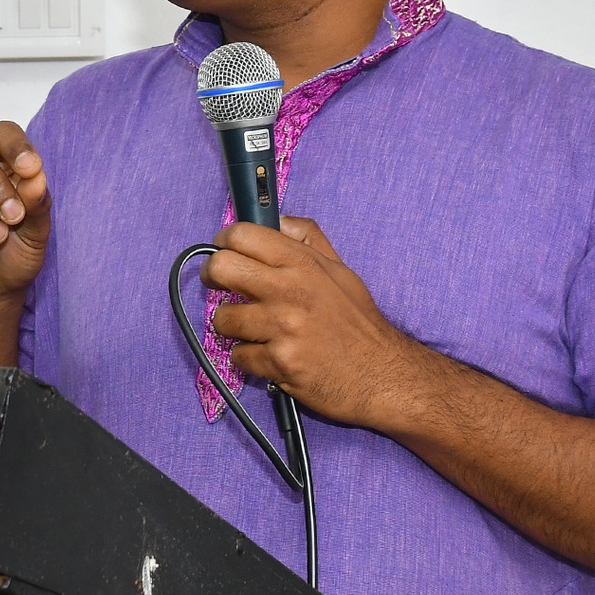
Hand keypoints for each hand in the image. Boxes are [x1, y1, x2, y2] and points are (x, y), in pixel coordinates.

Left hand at [202, 215, 421, 430]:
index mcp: (304, 263)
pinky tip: (269, 356)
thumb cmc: (358, 322)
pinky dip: (249, 359)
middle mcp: (291, 290)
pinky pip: (239, 356)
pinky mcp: (279, 362)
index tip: (225, 252)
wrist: (382, 375)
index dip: (224, 242)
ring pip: (222, 318)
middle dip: (213, 277)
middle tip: (222, 287)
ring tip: (253, 330)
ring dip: (231, 327)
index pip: (243, 235)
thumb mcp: (340, 270)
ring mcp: (283, 327)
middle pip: (222, 268)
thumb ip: (308, 240)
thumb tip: (277, 220)